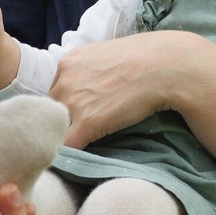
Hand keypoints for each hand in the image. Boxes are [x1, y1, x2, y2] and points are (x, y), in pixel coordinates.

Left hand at [49, 31, 195, 147]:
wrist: (163, 66)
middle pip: (52, 110)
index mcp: (68, 62)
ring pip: (57, 129)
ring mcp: (73, 102)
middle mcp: (64, 80)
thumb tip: (87, 89)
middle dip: (64, 120)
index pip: (55, 92)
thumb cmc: (143, 58)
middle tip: (83, 128)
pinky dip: (70, 155)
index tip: (77, 114)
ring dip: (68, 137)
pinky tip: (80, 159)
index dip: (66, 106)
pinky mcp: (87, 123)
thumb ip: (87, 71)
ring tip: (86, 141)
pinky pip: (66, 146)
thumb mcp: (104, 55)